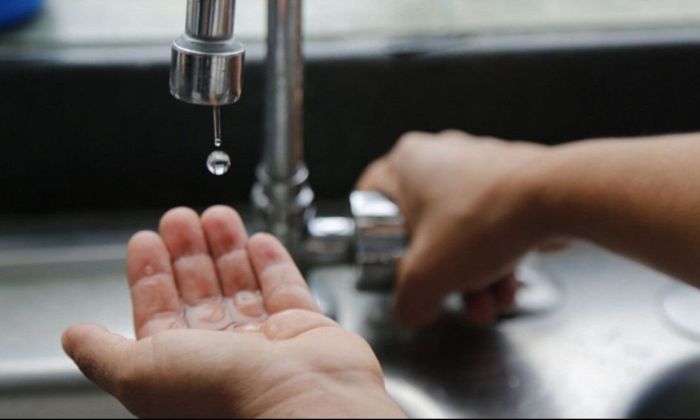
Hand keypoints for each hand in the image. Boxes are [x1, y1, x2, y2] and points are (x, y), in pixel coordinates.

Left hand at [62, 206, 403, 417]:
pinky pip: (285, 287)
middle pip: (199, 291)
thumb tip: (74, 337)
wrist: (299, 404)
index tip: (146, 240)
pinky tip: (259, 240)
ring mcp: (266, 341)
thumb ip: (103, 352)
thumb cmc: (222, 396)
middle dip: (187, 252)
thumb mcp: (138, 372)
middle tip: (180, 218)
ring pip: (241, 284)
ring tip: (216, 215)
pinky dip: (271, 262)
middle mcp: (223, 355)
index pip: (158, 310)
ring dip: (226, 248)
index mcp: (181, 368)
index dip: (150, 274)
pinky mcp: (305, 327)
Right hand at [357, 131, 547, 327]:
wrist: (558, 199)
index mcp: (406, 163)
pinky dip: (496, 259)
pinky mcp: (509, 180)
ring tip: (487, 304)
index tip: (390, 261)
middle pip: (421, 229)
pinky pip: (490, 226)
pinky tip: (507, 288)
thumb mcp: (426, 277)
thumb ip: (407, 302)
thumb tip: (412, 310)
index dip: (376, 239)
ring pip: (460, 232)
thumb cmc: (484, 219)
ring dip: (472, 276)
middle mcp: (440, 156)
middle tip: (448, 296)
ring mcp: (477, 165)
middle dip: (441, 275)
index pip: (370, 201)